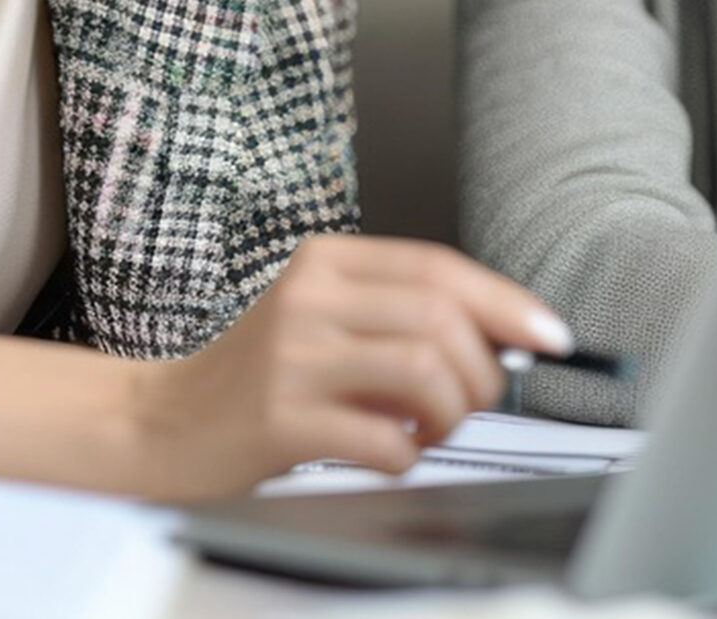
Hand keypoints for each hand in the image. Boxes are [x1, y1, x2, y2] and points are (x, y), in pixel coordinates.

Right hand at [123, 234, 571, 501]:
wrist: (165, 423)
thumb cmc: (261, 376)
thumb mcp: (324, 320)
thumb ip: (399, 316)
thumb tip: (507, 337)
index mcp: (325, 261)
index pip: (437, 267)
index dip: (506, 302)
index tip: (551, 335)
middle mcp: (308, 298)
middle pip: (440, 317)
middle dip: (483, 371)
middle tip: (472, 404)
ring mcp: (291, 357)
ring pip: (423, 371)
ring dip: (450, 414)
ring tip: (430, 430)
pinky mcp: (280, 419)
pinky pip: (383, 438)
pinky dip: (407, 455)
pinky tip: (389, 454)